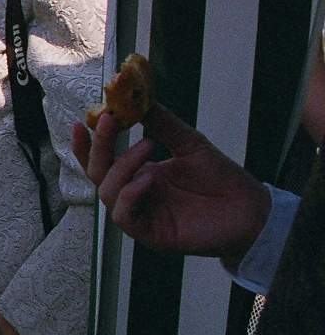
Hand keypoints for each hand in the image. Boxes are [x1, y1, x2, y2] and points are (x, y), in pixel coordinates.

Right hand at [70, 103, 270, 262]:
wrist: (251, 210)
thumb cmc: (223, 180)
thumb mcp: (190, 144)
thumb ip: (163, 124)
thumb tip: (140, 100)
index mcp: (140, 174)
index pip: (102, 160)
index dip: (87, 144)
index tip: (83, 120)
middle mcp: (135, 195)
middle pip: (98, 173)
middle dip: (99, 147)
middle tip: (111, 122)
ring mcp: (142, 215)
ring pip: (108, 193)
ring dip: (121, 167)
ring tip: (147, 147)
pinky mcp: (151, 234)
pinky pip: (124, 216)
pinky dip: (130, 195)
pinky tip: (147, 179)